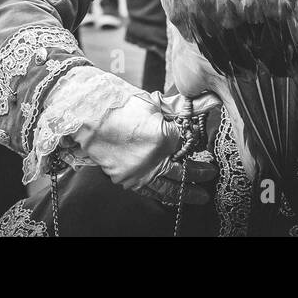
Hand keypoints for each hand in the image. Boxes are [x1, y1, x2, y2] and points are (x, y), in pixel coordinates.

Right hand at [73, 91, 219, 205]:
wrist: (86, 115)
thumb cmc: (118, 104)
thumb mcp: (153, 103)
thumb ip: (182, 107)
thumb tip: (211, 101)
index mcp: (164, 137)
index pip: (188, 145)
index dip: (197, 145)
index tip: (203, 147)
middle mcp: (153, 160)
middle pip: (184, 171)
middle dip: (200, 173)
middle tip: (211, 173)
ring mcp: (139, 173)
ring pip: (169, 188)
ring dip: (186, 192)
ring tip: (200, 196)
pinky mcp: (126, 180)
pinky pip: (151, 191)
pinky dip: (163, 194)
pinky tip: (173, 196)